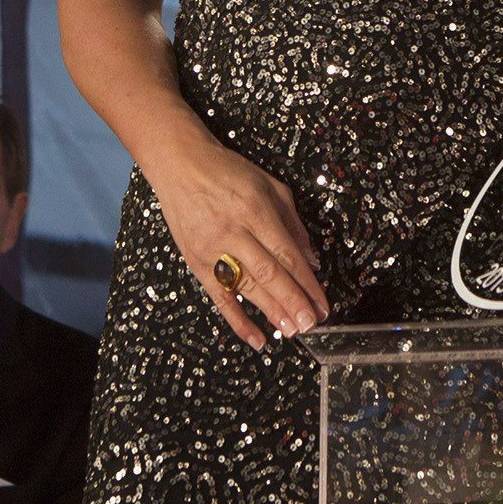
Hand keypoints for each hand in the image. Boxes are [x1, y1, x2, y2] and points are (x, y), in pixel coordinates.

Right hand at [150, 135, 326, 348]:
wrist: (180, 166)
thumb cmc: (227, 172)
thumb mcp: (270, 186)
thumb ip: (293, 223)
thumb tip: (311, 259)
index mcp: (255, 210)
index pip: (287, 254)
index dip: (307, 283)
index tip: (322, 303)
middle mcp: (234, 232)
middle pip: (269, 274)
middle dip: (293, 302)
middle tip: (311, 324)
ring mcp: (212, 249)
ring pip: (246, 288)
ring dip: (272, 312)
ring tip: (292, 331)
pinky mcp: (196, 262)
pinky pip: (219, 297)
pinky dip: (238, 320)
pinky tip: (256, 338)